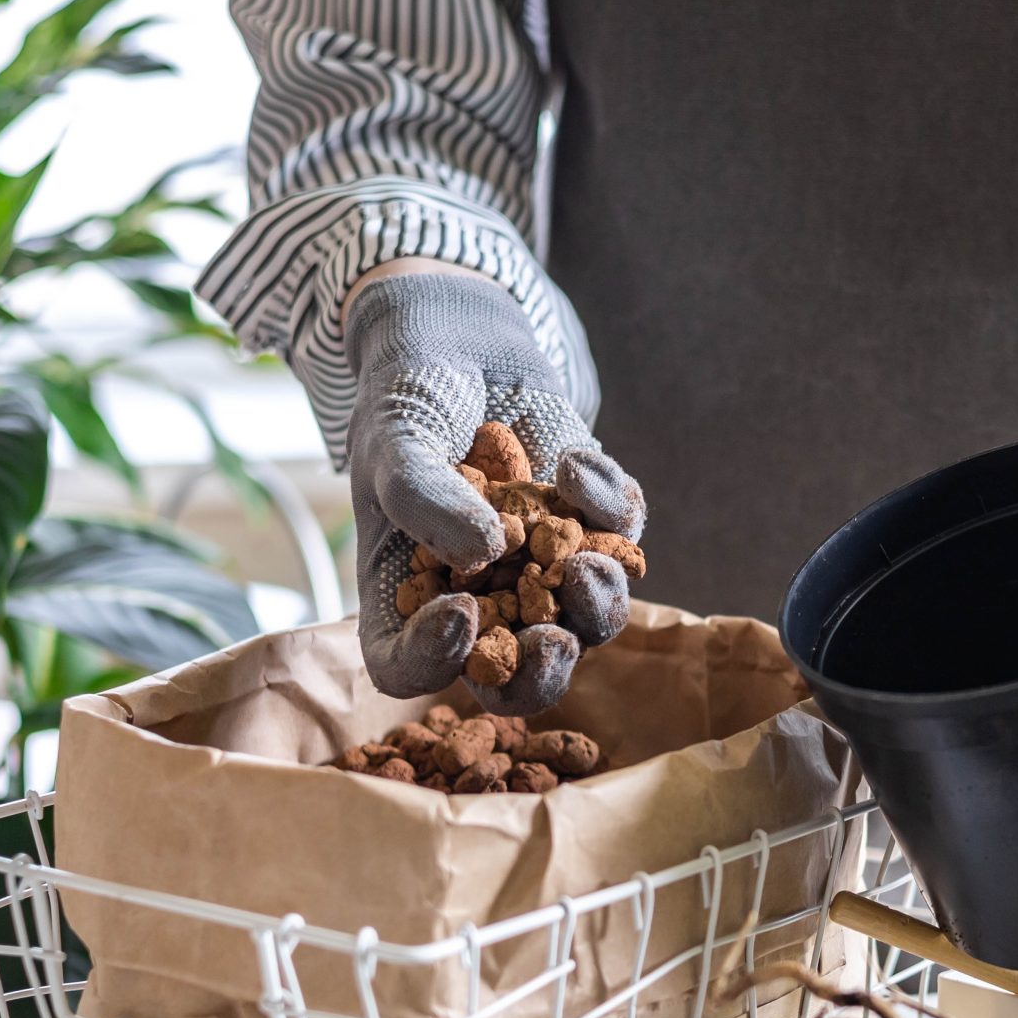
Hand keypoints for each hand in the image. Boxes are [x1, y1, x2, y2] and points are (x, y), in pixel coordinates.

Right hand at [344, 271, 645, 713]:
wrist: (459, 341)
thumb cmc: (405, 400)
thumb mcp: (395, 442)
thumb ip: (425, 498)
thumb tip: (484, 552)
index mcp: (410, 602)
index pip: (409, 665)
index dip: (433, 660)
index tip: (458, 613)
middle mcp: (483, 603)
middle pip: (514, 676)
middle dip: (542, 671)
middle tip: (555, 641)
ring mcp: (547, 571)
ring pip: (586, 623)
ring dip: (595, 606)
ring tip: (587, 564)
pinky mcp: (596, 526)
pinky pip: (622, 538)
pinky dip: (609, 508)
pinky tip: (572, 463)